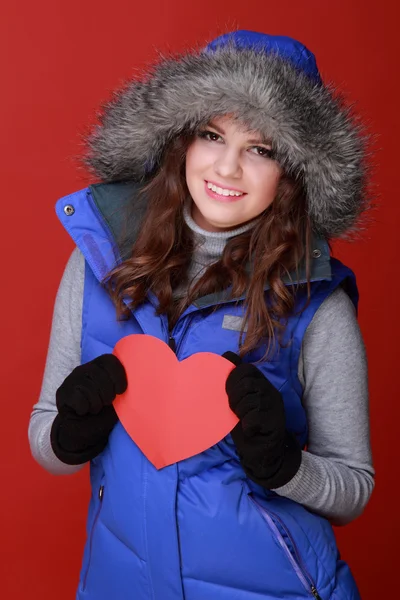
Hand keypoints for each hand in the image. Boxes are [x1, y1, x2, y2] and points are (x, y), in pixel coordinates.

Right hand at [50, 354, 126, 464]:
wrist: (83, 432)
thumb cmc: (104, 413)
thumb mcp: (117, 398)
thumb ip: (121, 386)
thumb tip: (138, 379)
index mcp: (99, 366)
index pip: (110, 361)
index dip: (118, 376)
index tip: (120, 391)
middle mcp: (83, 369)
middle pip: (100, 376)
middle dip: (107, 394)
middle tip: (105, 403)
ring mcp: (71, 380)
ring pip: (89, 388)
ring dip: (96, 404)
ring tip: (95, 408)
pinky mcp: (62, 392)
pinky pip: (79, 399)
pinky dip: (85, 409)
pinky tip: (83, 411)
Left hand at [223, 351, 300, 488]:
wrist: (262, 451)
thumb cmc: (247, 423)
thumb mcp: (239, 399)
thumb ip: (235, 381)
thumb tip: (226, 354)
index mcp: (262, 383)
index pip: (246, 369)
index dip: (232, 378)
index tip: (227, 392)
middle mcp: (271, 391)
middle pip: (246, 383)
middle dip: (233, 395)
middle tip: (234, 409)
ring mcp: (274, 406)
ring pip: (248, 401)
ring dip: (239, 412)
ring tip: (242, 419)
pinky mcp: (274, 422)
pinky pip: (252, 418)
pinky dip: (246, 426)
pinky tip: (250, 430)